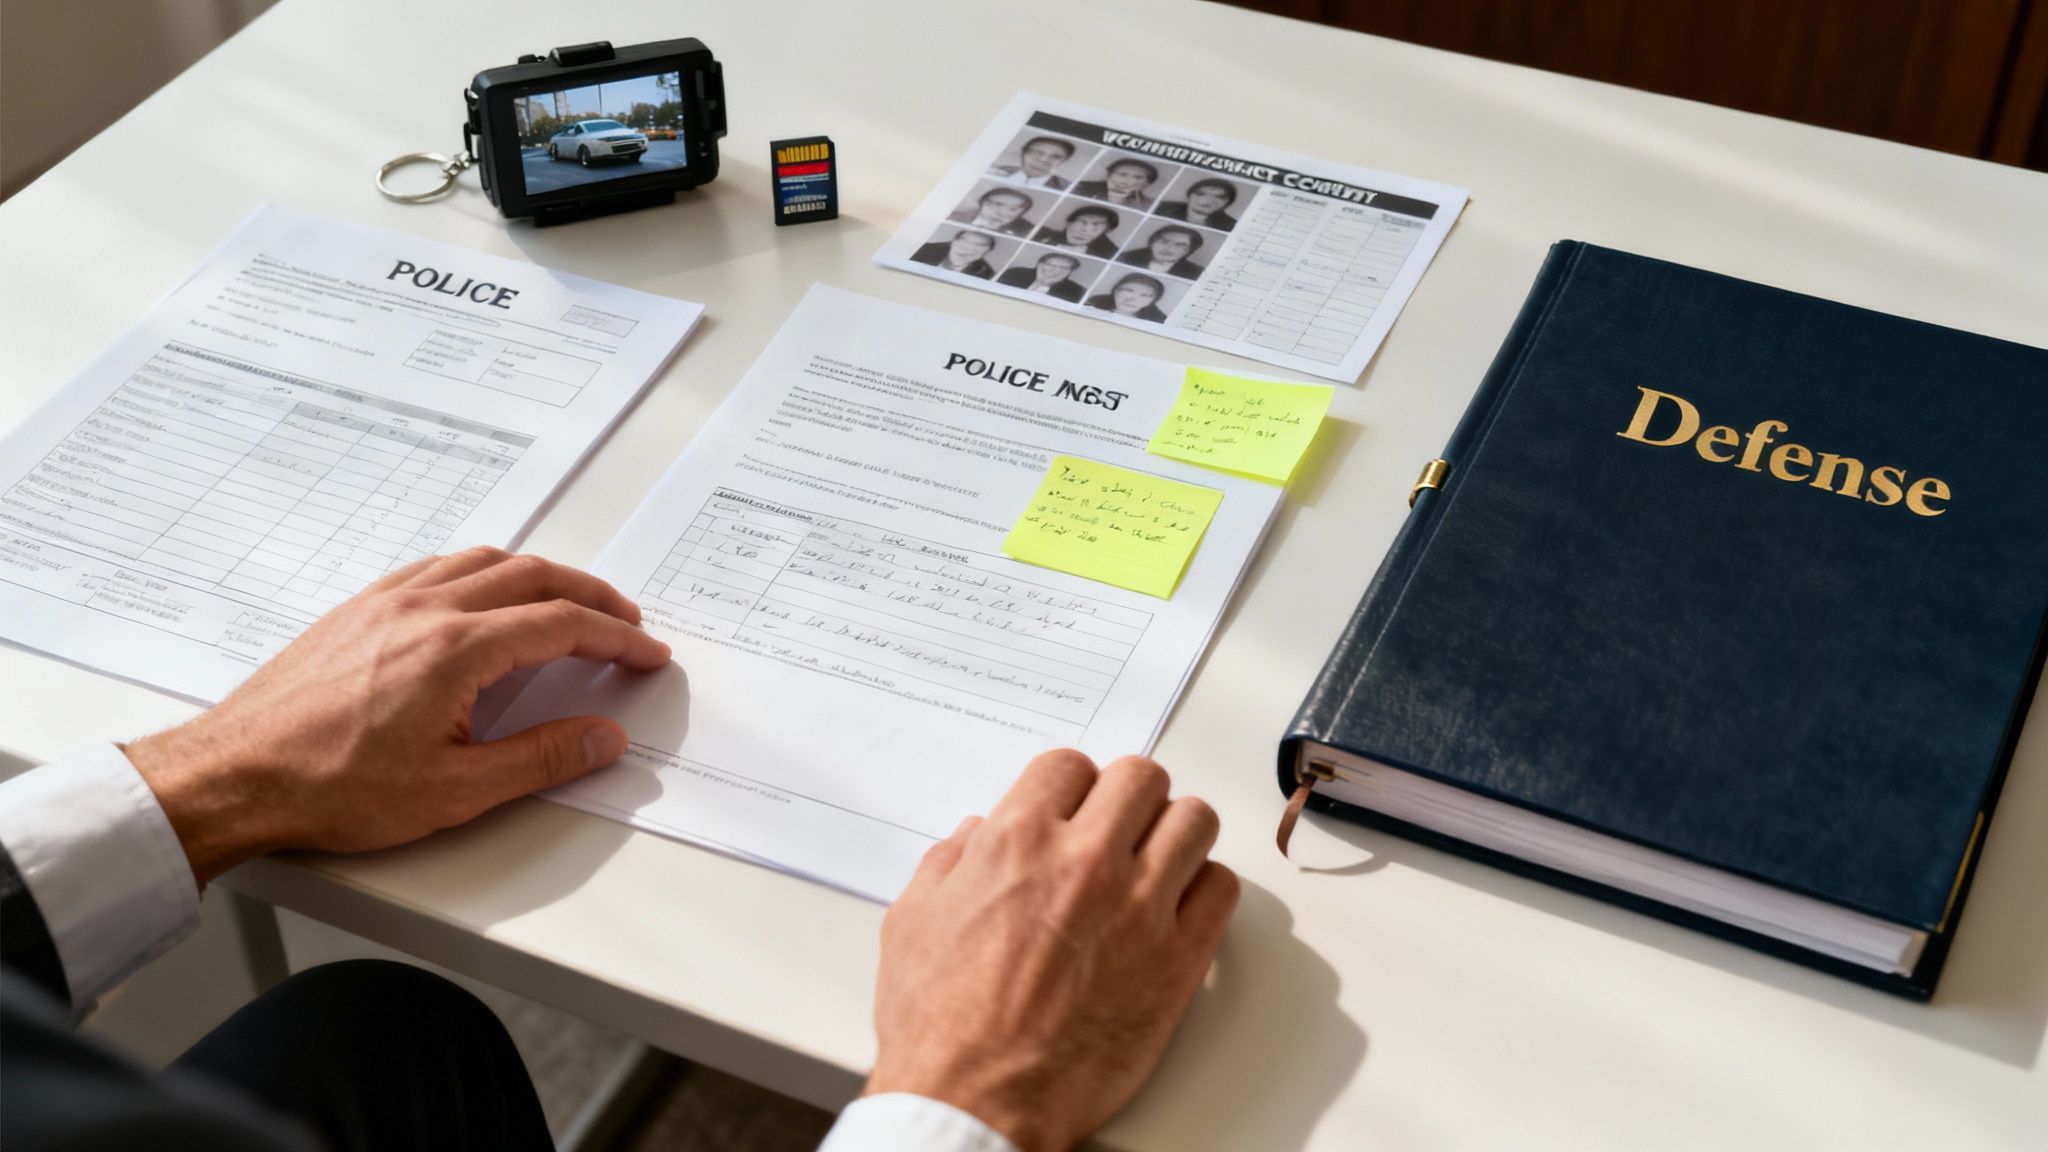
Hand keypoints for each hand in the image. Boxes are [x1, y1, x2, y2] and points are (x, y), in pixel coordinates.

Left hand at [125, 548, 670, 885]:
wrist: (236, 775)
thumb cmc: (331, 787)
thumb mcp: (455, 791)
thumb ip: (541, 759)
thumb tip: (604, 738)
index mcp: (457, 649)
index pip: (562, 626)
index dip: (617, 638)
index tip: (648, 653)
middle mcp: (425, 609)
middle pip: (533, 577)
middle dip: (591, 595)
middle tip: (627, 621)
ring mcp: (387, 603)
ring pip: (484, 561)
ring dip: (540, 575)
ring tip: (569, 602)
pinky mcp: (357, 610)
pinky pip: (437, 567)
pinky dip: (483, 571)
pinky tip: (486, 595)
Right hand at [865, 749, 1238, 1151]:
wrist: (978, 1103)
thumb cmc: (940, 1026)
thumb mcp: (913, 922)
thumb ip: (948, 863)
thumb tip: (974, 836)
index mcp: (1017, 842)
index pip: (1070, 765)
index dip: (1070, 786)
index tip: (1072, 808)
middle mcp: (1085, 862)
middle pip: (1141, 778)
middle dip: (1127, 798)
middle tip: (1118, 828)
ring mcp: (1140, 908)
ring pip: (1194, 821)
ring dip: (1175, 833)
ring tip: (1157, 860)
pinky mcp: (1178, 961)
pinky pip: (1221, 889)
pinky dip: (1205, 890)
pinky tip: (1178, 908)